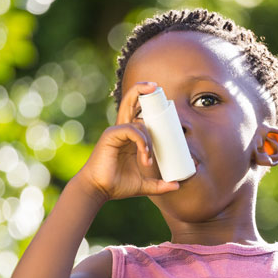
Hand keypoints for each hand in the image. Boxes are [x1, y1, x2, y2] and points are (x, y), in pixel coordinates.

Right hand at [74, 81, 179, 201]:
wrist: (99, 190)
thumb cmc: (117, 185)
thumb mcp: (143, 185)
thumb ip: (159, 185)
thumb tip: (177, 186)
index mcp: (129, 137)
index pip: (140, 115)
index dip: (151, 107)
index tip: (165, 105)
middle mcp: (122, 130)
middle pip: (130, 103)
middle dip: (142, 90)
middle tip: (156, 87)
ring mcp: (116, 131)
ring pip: (136, 120)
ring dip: (148, 140)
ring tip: (147, 161)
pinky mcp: (111, 135)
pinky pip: (131, 130)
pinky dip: (141, 141)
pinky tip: (144, 155)